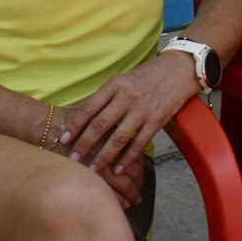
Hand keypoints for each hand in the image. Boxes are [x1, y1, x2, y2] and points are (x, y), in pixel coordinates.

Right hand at [40, 114, 145, 207]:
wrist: (48, 128)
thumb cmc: (70, 121)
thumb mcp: (96, 116)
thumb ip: (110, 125)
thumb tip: (124, 133)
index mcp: (116, 134)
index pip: (136, 154)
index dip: (139, 167)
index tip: (139, 176)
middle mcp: (112, 148)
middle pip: (133, 170)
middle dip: (137, 183)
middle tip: (138, 192)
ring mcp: (100, 163)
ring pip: (123, 183)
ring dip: (130, 193)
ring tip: (132, 201)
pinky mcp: (89, 174)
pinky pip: (108, 191)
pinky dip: (117, 199)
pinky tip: (121, 204)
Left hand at [59, 53, 199, 178]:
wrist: (178, 70)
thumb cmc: (146, 76)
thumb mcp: (122, 80)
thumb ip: (105, 97)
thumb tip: (81, 115)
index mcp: (114, 85)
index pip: (89, 107)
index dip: (75, 125)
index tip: (63, 139)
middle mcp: (127, 97)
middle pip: (100, 125)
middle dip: (84, 144)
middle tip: (73, 160)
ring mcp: (142, 110)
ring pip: (118, 137)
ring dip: (103, 156)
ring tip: (92, 170)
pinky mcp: (156, 121)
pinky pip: (138, 144)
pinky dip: (127, 159)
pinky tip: (117, 170)